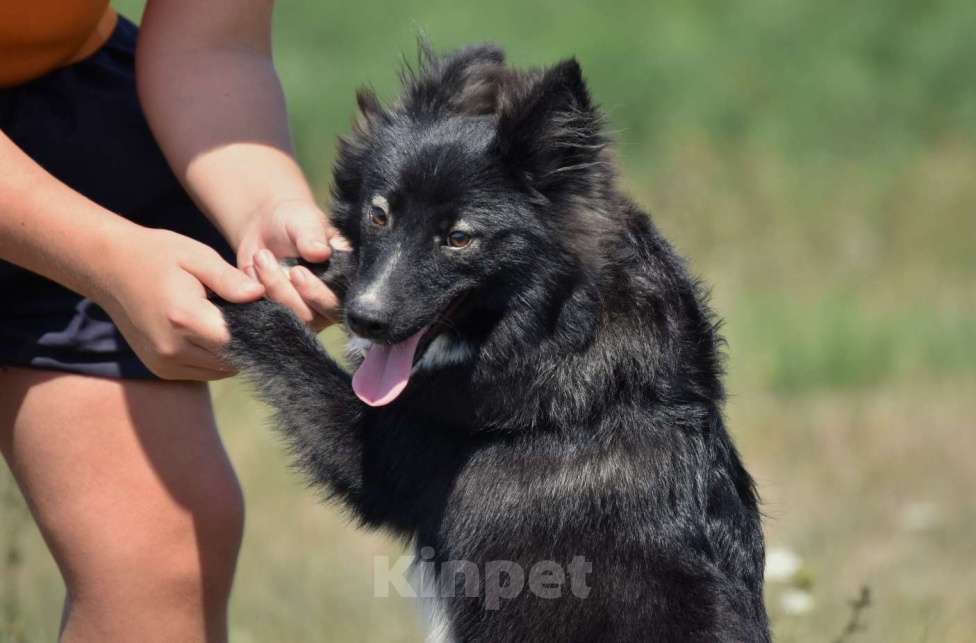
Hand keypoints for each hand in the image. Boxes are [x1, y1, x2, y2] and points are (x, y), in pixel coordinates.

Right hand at [94, 227, 263, 379]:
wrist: (110, 268)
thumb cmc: (158, 255)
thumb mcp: (197, 256)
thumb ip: (229, 279)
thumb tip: (260, 294)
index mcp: (184, 318)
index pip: (238, 341)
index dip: (256, 328)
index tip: (259, 311)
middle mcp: (172, 348)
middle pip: (231, 359)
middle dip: (245, 341)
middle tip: (241, 313)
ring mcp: (164, 363)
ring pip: (219, 370)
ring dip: (229, 352)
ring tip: (221, 321)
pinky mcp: (160, 369)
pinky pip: (202, 372)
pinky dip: (212, 358)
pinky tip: (206, 333)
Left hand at [234, 199, 344, 330]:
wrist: (267, 224)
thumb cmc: (296, 222)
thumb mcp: (307, 222)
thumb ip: (314, 237)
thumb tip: (320, 252)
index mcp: (343, 283)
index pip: (337, 302)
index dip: (317, 293)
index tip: (297, 272)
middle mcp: (324, 303)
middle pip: (309, 315)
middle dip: (286, 291)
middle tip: (266, 259)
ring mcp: (299, 310)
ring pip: (285, 316)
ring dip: (269, 287)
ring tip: (260, 256)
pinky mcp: (274, 311)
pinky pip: (261, 313)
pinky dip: (251, 292)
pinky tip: (252, 267)